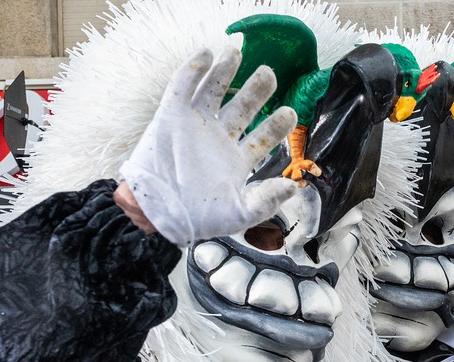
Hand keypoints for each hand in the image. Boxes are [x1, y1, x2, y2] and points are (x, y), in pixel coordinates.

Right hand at [118, 47, 297, 245]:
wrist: (158, 215)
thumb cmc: (199, 217)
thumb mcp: (240, 213)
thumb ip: (267, 200)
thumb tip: (294, 186)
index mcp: (238, 160)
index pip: (263, 136)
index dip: (277, 125)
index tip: (290, 113)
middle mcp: (219, 138)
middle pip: (243, 107)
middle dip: (257, 91)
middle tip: (269, 75)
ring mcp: (196, 125)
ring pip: (214, 91)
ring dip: (225, 71)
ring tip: (237, 52)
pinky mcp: (171, 116)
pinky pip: (182, 88)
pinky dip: (193, 70)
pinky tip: (206, 54)